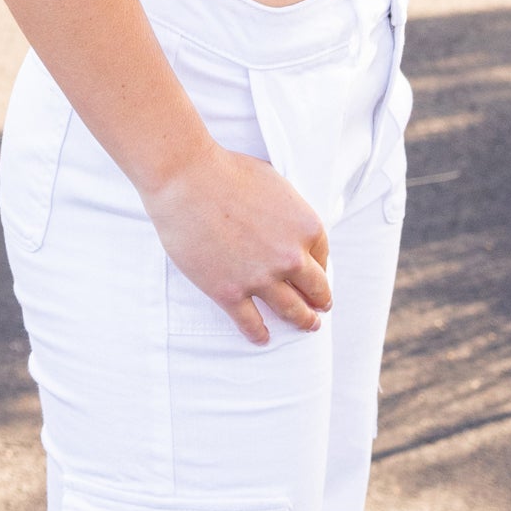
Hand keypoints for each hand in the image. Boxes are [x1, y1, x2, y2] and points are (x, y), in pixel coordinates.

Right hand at [142, 142, 332, 345]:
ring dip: (301, 321)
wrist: (187, 180)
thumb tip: (290, 228)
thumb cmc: (227, 172)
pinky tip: (262, 338)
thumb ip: (289, 212)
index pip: (323, 258)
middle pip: (315, 289)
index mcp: (307, 227)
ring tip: (306, 326)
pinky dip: (258, 333)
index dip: (320, 269)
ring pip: (290, 310)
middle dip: (320, 302)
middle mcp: (290, 257)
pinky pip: (250, 322)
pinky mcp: (229, 292)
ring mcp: (260, 278)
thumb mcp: (275, 184)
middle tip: (320, 310)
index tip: (316, 277)